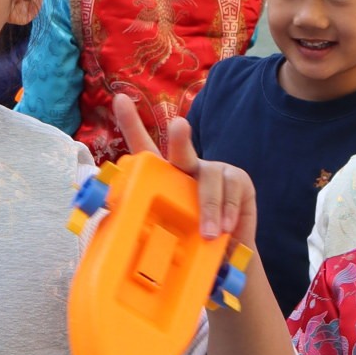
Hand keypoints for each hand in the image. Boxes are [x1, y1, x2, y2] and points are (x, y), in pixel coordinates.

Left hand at [111, 92, 254, 247]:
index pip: (144, 146)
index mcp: (164, 176)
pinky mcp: (238, 180)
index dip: (131, 123)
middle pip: (181, 150)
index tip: (119, 99)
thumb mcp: (168, 233)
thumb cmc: (189, 240)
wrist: (225, 256)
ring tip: (208, 234)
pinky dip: (228, 211)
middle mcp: (188, 166)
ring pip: (210, 178)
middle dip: (178, 137)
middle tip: (178, 127)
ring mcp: (214, 171)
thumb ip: (150, 227)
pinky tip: (226, 228)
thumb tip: (117, 232)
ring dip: (209, 207)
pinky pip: (233, 191)